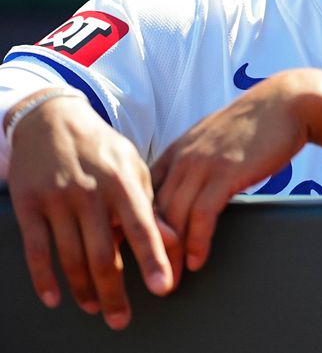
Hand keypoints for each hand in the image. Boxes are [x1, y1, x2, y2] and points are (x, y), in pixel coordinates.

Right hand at [8, 92, 176, 329]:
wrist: (52, 121)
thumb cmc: (102, 148)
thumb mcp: (134, 166)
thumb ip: (151, 203)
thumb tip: (173, 239)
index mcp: (122, 182)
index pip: (142, 228)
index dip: (153, 259)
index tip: (163, 287)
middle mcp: (90, 193)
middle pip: (104, 254)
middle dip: (114, 291)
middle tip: (122, 318)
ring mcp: (57, 200)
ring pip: (71, 257)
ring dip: (83, 289)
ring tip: (95, 307)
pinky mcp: (29, 206)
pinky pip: (36, 251)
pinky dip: (44, 279)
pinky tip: (55, 297)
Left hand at [151, 71, 310, 273]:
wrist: (288, 103)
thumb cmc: (258, 122)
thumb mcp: (215, 137)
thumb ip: (198, 158)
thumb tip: (193, 184)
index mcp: (177, 150)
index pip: (143, 193)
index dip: (135, 224)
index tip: (132, 250)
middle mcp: (183, 157)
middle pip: (153, 210)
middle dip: (148, 248)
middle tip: (148, 275)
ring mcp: (203, 165)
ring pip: (173, 217)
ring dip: (170, 254)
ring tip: (170, 279)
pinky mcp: (226, 173)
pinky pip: (202, 215)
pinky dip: (198, 242)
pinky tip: (198, 260)